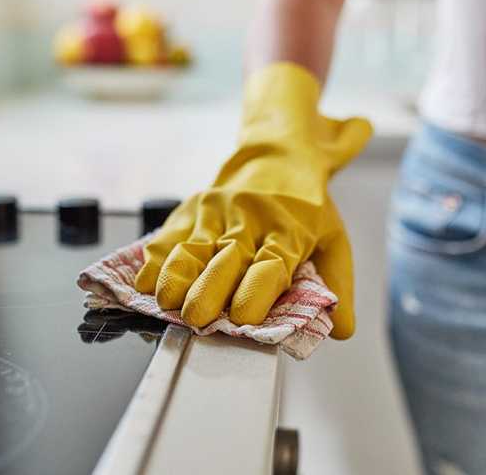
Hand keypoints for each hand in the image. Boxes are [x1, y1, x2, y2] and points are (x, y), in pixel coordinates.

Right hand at [134, 63, 371, 338]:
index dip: (256, 291)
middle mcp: (250, 219)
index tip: (244, 317)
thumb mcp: (333, 238)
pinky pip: (169, 237)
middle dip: (208, 290)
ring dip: (176, 277)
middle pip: (226, 259)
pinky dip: (154, 261)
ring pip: (192, 248)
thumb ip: (336, 284)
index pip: (271, 264)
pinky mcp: (192, 209)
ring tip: (167, 303)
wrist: (277, 154)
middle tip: (197, 318)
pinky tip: (144, 283)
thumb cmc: (305, 207)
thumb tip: (341, 331)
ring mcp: (217, 212)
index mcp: (288, 230)